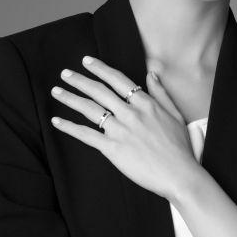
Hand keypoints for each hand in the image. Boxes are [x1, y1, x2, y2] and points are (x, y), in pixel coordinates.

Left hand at [50, 56, 199, 199]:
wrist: (179, 174)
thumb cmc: (180, 148)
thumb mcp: (175, 114)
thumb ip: (161, 93)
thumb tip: (151, 73)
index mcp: (145, 104)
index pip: (118, 80)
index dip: (100, 69)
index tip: (86, 61)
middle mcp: (130, 113)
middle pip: (99, 91)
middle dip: (79, 80)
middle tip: (64, 73)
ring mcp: (120, 130)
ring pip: (90, 109)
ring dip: (70, 98)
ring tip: (57, 91)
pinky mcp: (112, 149)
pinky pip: (86, 135)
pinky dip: (70, 127)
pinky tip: (57, 121)